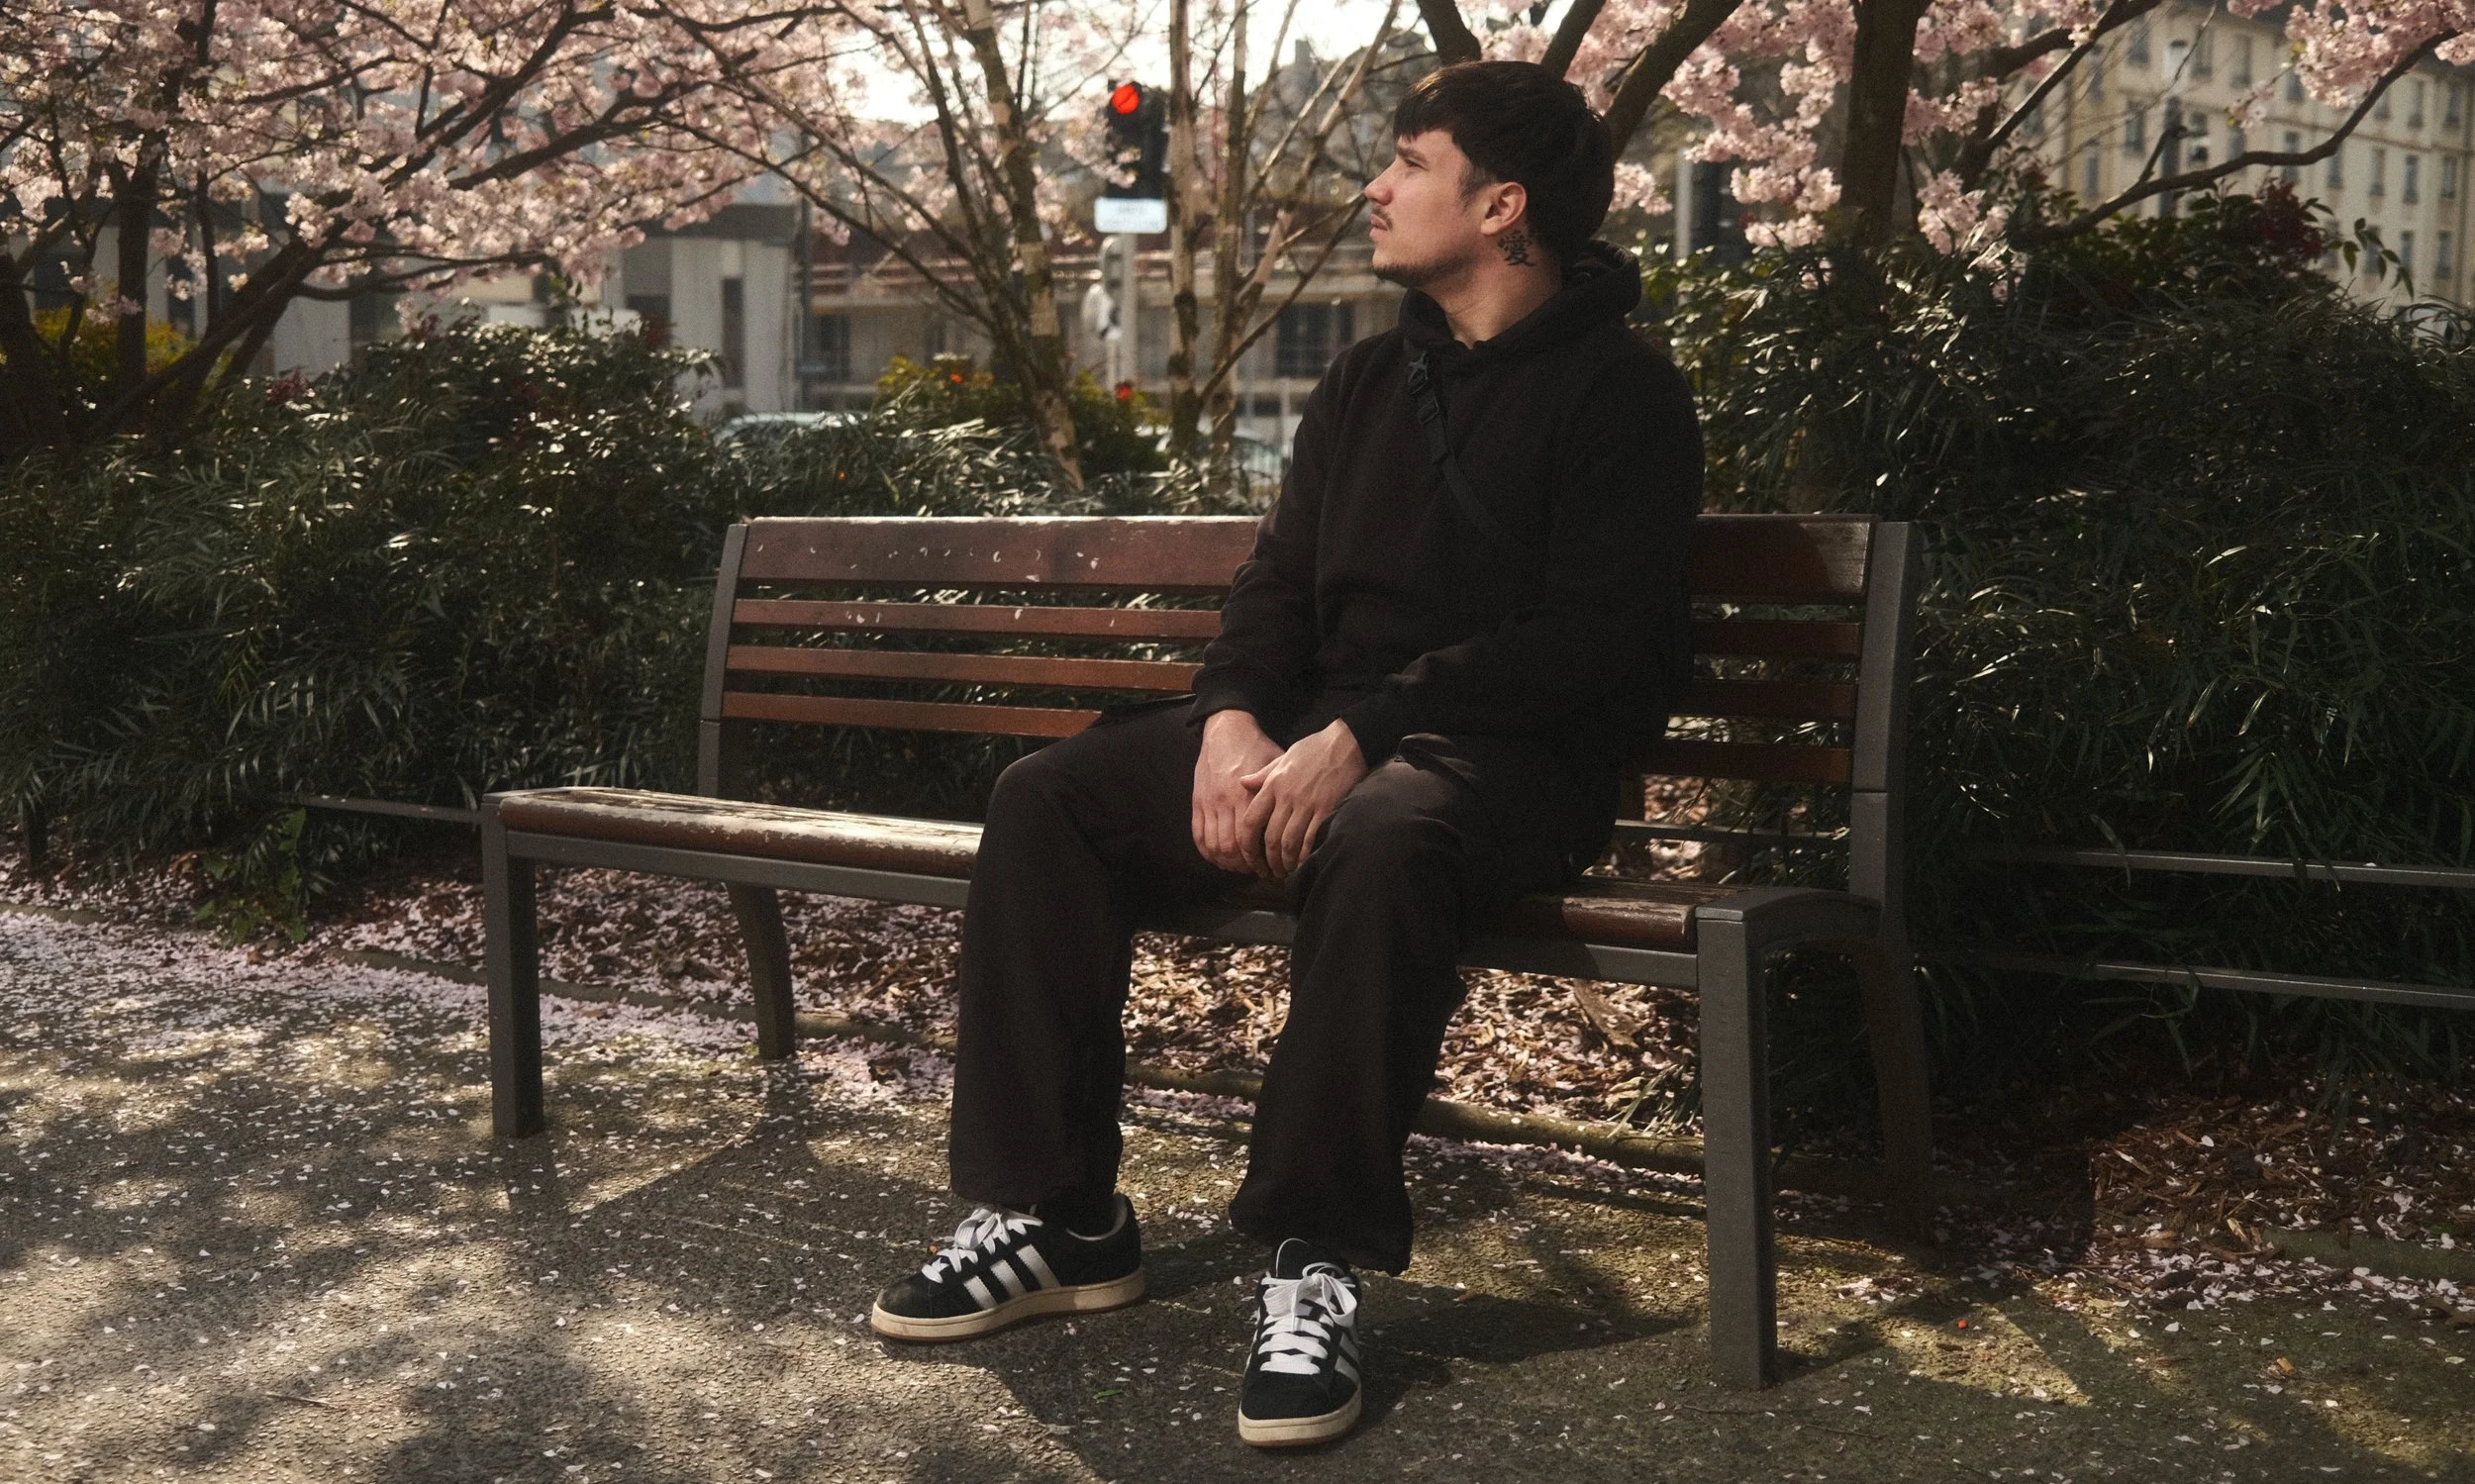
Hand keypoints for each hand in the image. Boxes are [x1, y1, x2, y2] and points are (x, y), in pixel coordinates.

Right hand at [1192, 709, 1282, 873]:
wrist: (1226, 728)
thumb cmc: (1256, 747)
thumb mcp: (1275, 764)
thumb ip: (1280, 791)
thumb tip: (1298, 816)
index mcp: (1245, 794)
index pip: (1249, 838)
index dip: (1258, 857)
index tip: (1269, 865)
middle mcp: (1224, 801)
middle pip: (1230, 847)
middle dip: (1244, 865)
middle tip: (1257, 870)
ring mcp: (1208, 802)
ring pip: (1213, 845)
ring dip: (1226, 862)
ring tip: (1240, 867)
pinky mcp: (1197, 801)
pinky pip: (1198, 834)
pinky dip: (1207, 851)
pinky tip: (1219, 858)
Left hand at [1238, 720, 1368, 879]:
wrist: (1346, 743)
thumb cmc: (1315, 749)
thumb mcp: (1283, 757)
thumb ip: (1263, 775)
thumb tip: (1242, 783)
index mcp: (1273, 784)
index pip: (1251, 821)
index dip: (1247, 844)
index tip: (1249, 857)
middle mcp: (1287, 797)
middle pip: (1270, 837)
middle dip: (1268, 860)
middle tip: (1270, 872)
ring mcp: (1307, 804)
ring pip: (1289, 842)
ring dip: (1286, 861)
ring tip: (1286, 871)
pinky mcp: (1327, 809)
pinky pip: (1311, 839)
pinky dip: (1304, 855)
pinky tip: (1303, 863)